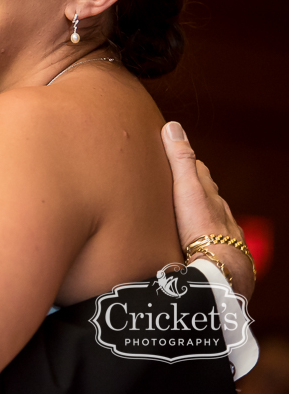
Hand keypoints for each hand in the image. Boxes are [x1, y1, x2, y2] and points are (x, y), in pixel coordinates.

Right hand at [161, 121, 254, 299]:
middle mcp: (219, 210)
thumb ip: (180, 159)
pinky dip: (200, 234)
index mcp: (209, 193)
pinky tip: (192, 240)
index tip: (172, 155)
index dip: (187, 161)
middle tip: (174, 183)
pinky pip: (209, 238)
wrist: (219, 267)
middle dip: (193, 187)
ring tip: (180, 213)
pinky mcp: (218, 252)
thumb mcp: (186, 188)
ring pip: (209, 217)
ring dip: (196, 213)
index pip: (199, 170)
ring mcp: (221, 231)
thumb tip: (173, 126)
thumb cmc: (201, 226)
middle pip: (206, 193)